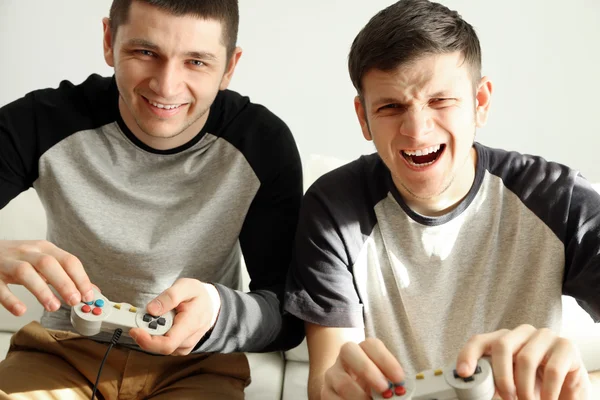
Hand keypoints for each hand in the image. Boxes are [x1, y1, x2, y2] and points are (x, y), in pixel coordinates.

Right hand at [0, 240, 93, 314]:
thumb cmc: (18, 258)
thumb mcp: (43, 261)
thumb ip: (66, 275)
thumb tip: (92, 291)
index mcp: (45, 248)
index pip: (68, 260)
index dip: (81, 278)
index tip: (89, 295)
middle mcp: (27, 252)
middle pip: (48, 263)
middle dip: (64, 283)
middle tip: (74, 301)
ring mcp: (8, 262)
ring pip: (25, 272)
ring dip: (41, 290)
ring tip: (53, 306)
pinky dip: (10, 299)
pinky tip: (21, 310)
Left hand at [130, 278, 220, 354]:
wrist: (210, 306)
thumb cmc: (198, 296)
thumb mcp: (186, 286)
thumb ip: (170, 296)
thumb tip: (151, 310)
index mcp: (191, 325)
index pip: (167, 343)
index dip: (147, 341)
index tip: (134, 330)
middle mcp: (187, 340)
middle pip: (159, 345)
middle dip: (146, 330)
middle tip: (142, 313)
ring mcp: (183, 347)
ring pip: (158, 346)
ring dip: (150, 332)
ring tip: (157, 314)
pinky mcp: (178, 348)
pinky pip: (161, 346)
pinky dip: (155, 335)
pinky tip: (161, 322)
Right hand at [322, 338, 403, 398]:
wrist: (348, 391)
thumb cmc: (372, 384)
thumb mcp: (382, 378)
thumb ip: (390, 381)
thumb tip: (399, 390)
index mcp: (363, 349)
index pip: (372, 345)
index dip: (386, 360)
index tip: (399, 379)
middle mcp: (345, 356)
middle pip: (350, 351)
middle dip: (368, 371)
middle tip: (385, 390)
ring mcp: (333, 374)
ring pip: (341, 381)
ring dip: (359, 396)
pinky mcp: (326, 392)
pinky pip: (334, 399)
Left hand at [457, 324, 589, 399]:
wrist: (569, 386)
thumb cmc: (534, 383)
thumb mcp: (510, 382)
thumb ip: (491, 381)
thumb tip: (471, 389)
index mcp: (503, 339)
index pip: (480, 341)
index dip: (468, 354)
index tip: (463, 373)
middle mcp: (522, 332)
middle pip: (502, 345)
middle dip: (501, 376)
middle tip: (507, 397)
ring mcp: (544, 336)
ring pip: (526, 359)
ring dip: (525, 387)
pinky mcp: (566, 346)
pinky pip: (552, 369)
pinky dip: (547, 391)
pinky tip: (547, 399)